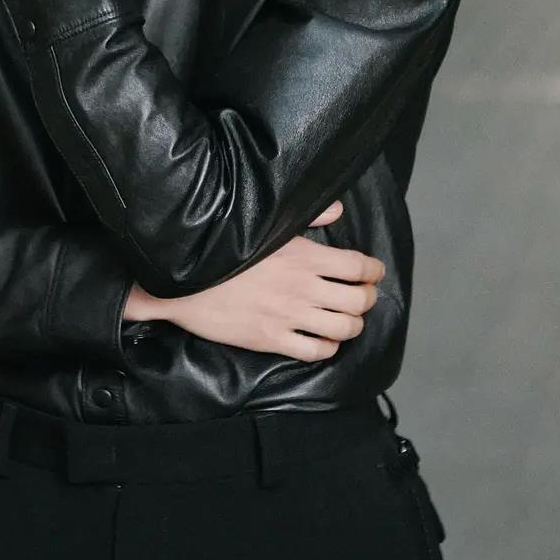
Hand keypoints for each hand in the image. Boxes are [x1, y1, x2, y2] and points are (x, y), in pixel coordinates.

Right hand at [124, 200, 385, 360]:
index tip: (373, 272)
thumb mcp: (268, 226)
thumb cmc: (225, 250)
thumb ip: (308, 217)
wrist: (185, 282)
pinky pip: (317, 351)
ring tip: (344, 319)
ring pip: (345, 328)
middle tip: (360, 296)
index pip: (359, 266)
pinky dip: (327, 347)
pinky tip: (320, 339)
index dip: (374, 271)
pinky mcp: (274, 339)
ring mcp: (290, 315)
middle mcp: (303, 286)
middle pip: (359, 300)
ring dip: (350, 325)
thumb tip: (338, 209)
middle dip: (366, 299)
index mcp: (304, 255)